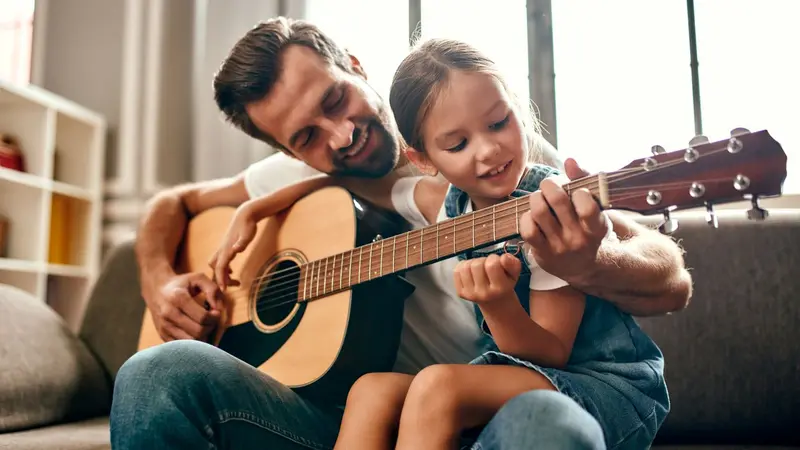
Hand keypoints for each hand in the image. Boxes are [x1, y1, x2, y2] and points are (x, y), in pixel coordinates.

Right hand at [145, 272, 222, 341]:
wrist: (157, 290)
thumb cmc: (182, 284)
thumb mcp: (198, 278)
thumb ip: (212, 289)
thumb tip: (218, 308)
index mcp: (177, 298)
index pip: (203, 317)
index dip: (215, 317)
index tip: (216, 313)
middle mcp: (168, 314)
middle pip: (198, 332)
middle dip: (211, 328)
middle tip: (212, 321)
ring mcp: (164, 326)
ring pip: (192, 342)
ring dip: (204, 336)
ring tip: (204, 326)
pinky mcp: (163, 335)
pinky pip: (183, 347)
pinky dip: (194, 342)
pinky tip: (196, 331)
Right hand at [208, 204, 256, 289]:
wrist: (245, 215)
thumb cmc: (247, 225)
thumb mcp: (247, 234)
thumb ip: (242, 243)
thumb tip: (236, 249)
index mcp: (226, 249)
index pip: (220, 267)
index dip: (220, 279)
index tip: (223, 290)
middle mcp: (222, 249)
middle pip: (216, 268)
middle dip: (220, 279)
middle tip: (231, 288)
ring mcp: (223, 248)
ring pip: (216, 265)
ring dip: (222, 275)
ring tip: (234, 282)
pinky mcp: (226, 247)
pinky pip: (220, 261)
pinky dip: (223, 269)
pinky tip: (231, 272)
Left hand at [454, 253, 520, 303]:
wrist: (495, 302)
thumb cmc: (505, 283)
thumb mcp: (514, 274)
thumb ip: (513, 264)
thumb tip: (504, 257)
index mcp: (500, 289)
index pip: (492, 265)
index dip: (494, 258)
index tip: (496, 262)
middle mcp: (484, 294)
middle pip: (477, 265)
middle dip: (482, 260)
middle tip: (487, 266)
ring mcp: (470, 294)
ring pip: (465, 267)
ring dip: (472, 262)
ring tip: (480, 268)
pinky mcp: (461, 293)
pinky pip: (457, 271)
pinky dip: (463, 267)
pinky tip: (471, 271)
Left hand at [518, 158, 608, 280]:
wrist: (582, 265)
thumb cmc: (587, 226)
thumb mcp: (595, 206)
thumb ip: (584, 180)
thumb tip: (570, 161)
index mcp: (596, 226)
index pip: (586, 205)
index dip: (578, 191)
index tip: (576, 192)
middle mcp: (578, 239)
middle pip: (556, 200)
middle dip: (549, 184)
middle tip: (549, 185)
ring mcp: (559, 247)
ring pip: (539, 211)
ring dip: (536, 197)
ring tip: (540, 198)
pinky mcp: (542, 253)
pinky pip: (527, 229)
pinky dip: (526, 217)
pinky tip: (533, 216)